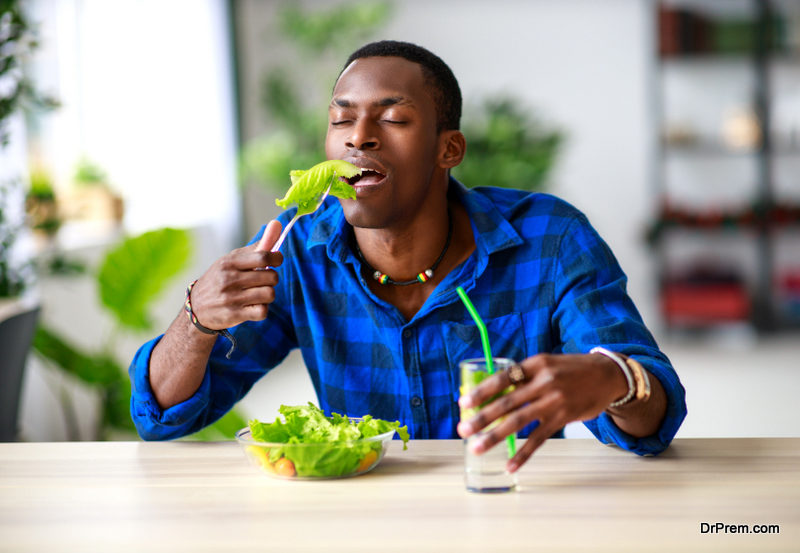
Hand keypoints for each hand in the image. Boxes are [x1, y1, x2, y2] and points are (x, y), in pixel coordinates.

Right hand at [187, 220, 283, 330]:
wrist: (196, 308)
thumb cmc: (220, 279)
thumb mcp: (232, 260)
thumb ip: (257, 246)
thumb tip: (277, 224)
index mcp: (229, 262)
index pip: (263, 257)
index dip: (277, 258)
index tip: (276, 261)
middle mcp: (229, 279)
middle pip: (271, 277)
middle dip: (271, 279)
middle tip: (262, 281)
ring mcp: (231, 298)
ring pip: (269, 294)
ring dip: (268, 295)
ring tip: (258, 294)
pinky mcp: (234, 315)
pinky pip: (262, 311)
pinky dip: (262, 309)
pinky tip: (254, 306)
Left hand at [456, 353, 626, 471]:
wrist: (607, 375)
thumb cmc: (570, 369)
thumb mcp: (547, 364)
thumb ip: (524, 377)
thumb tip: (494, 393)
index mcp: (535, 364)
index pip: (502, 378)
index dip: (481, 391)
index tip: (463, 403)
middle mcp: (543, 382)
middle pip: (506, 403)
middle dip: (481, 418)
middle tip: (462, 430)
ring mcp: (553, 401)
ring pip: (518, 421)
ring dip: (494, 437)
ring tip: (477, 448)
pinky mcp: (563, 418)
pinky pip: (538, 439)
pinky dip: (523, 453)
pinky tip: (510, 465)